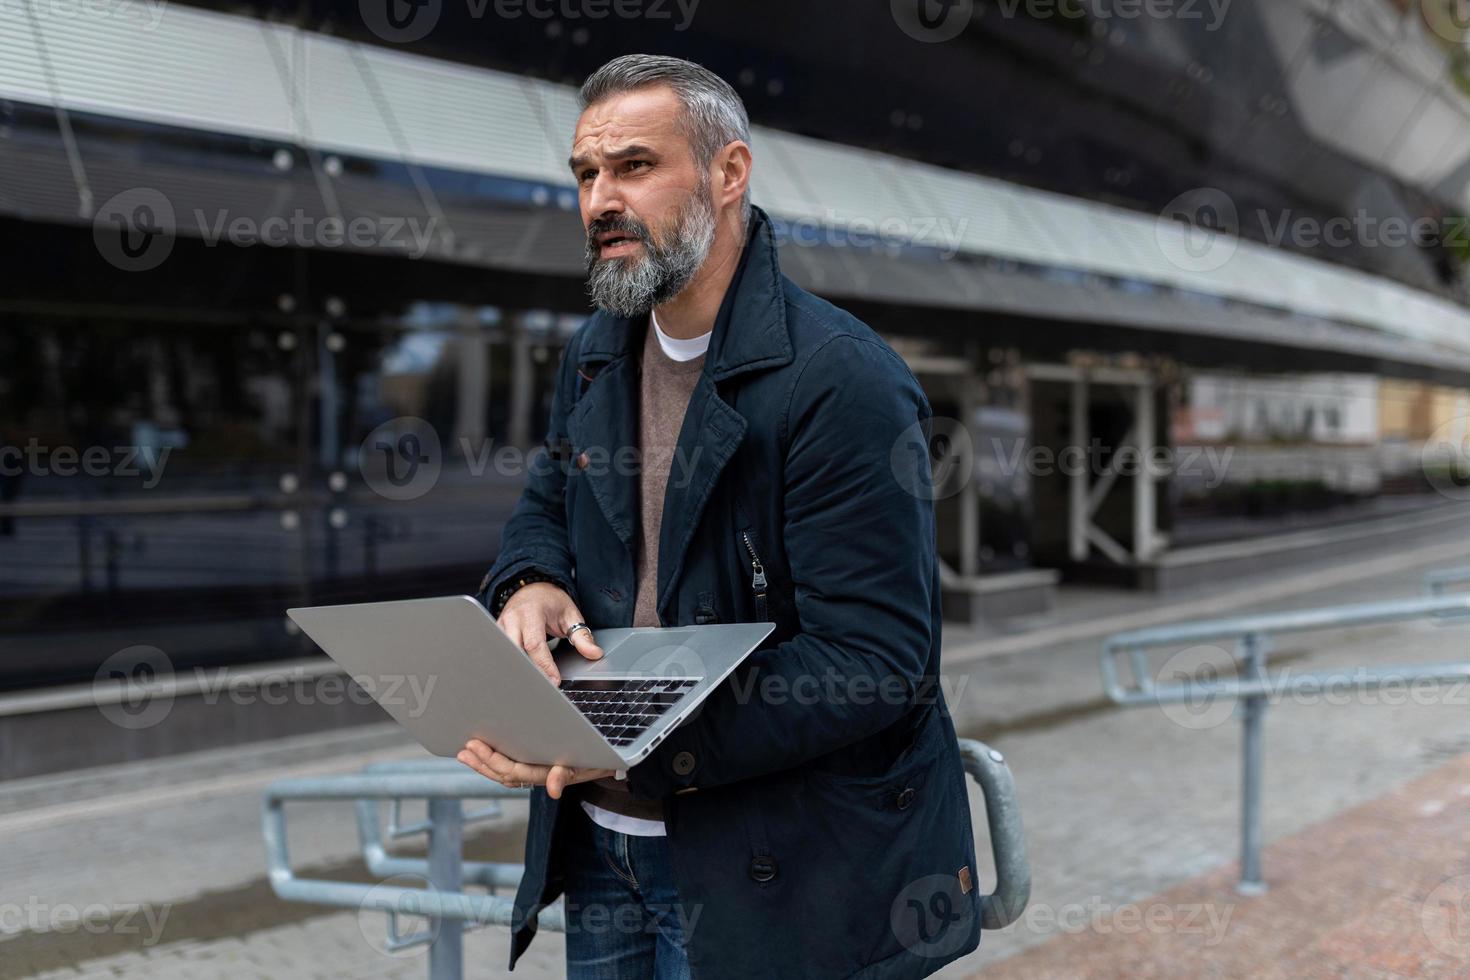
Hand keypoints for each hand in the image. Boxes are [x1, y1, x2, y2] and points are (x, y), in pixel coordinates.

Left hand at [457, 738, 615, 798]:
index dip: (494, 761)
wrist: (613, 760)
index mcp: (549, 774)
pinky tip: (482, 755)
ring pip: (505, 775)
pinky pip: (512, 770)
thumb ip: (567, 773)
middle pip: (505, 775)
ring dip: (483, 765)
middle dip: (483, 762)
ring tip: (466, 753)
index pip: (514, 771)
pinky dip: (494, 764)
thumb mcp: (587, 763)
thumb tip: (553, 789)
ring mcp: (538, 774)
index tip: (478, 746)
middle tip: (466, 747)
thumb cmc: (601, 758)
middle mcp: (540, 777)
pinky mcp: (538, 768)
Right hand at [496, 581, 603, 683]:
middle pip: (516, 653)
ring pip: (506, 655)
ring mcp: (501, 626)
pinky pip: (502, 653)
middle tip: (544, 688)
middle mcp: (512, 619)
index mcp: (531, 612)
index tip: (554, 681)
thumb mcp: (570, 614)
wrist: (532, 588)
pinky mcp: (497, 634)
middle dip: (529, 672)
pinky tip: (522, 676)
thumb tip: (595, 653)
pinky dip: (512, 665)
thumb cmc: (550, 601)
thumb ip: (582, 635)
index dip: (544, 666)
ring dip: (519, 670)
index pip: (535, 645)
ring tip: (533, 684)